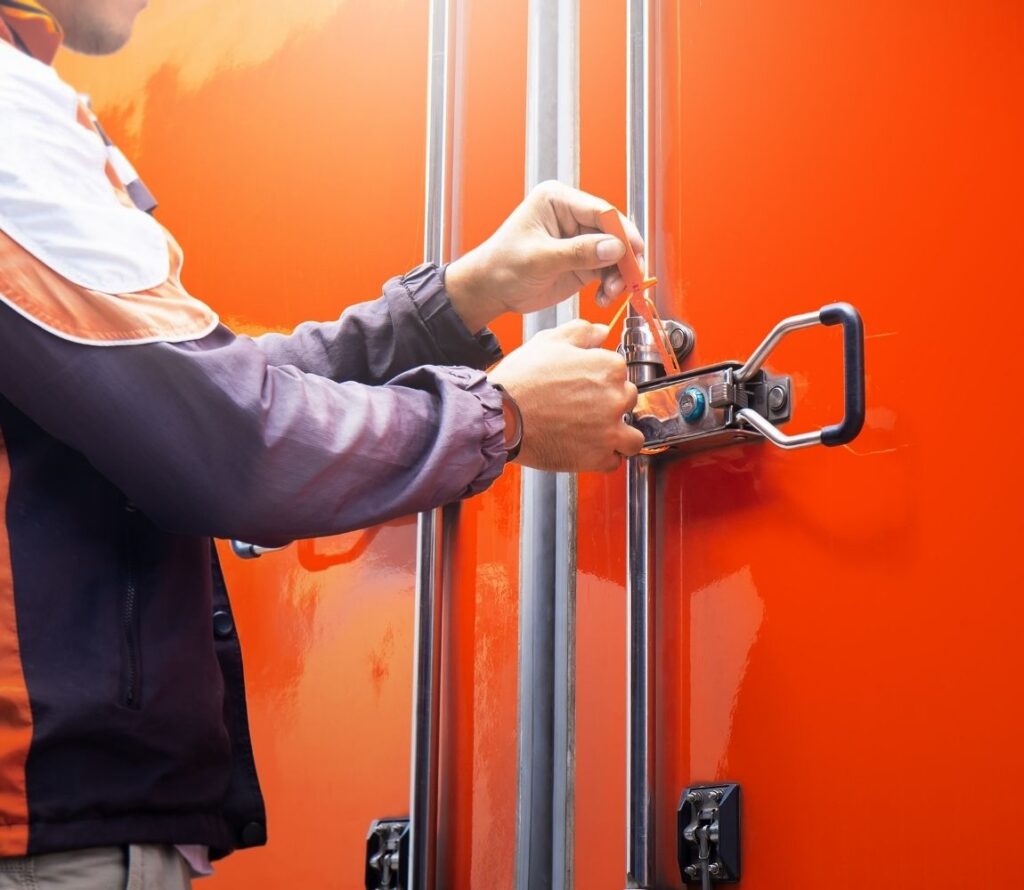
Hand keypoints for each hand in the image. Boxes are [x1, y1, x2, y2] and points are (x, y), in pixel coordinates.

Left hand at [446, 181, 644, 331]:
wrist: (489, 291)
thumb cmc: (502, 267)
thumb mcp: (540, 259)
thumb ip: (578, 252)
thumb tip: (615, 247)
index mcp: (558, 201)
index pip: (600, 211)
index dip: (621, 232)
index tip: (634, 252)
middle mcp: (572, 216)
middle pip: (613, 232)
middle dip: (624, 257)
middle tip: (630, 278)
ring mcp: (579, 240)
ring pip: (614, 253)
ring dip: (619, 275)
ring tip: (612, 293)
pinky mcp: (582, 261)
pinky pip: (607, 271)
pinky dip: (611, 285)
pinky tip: (604, 297)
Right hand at [488, 319, 644, 471]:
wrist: (501, 416)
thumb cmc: (521, 380)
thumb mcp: (549, 341)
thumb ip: (582, 332)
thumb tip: (601, 332)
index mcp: (608, 367)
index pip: (620, 371)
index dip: (601, 377)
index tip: (587, 384)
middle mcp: (615, 398)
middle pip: (627, 401)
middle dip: (611, 403)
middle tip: (586, 407)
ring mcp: (609, 430)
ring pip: (632, 437)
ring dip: (620, 435)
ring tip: (598, 433)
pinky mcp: (597, 457)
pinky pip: (614, 461)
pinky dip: (603, 457)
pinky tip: (587, 449)